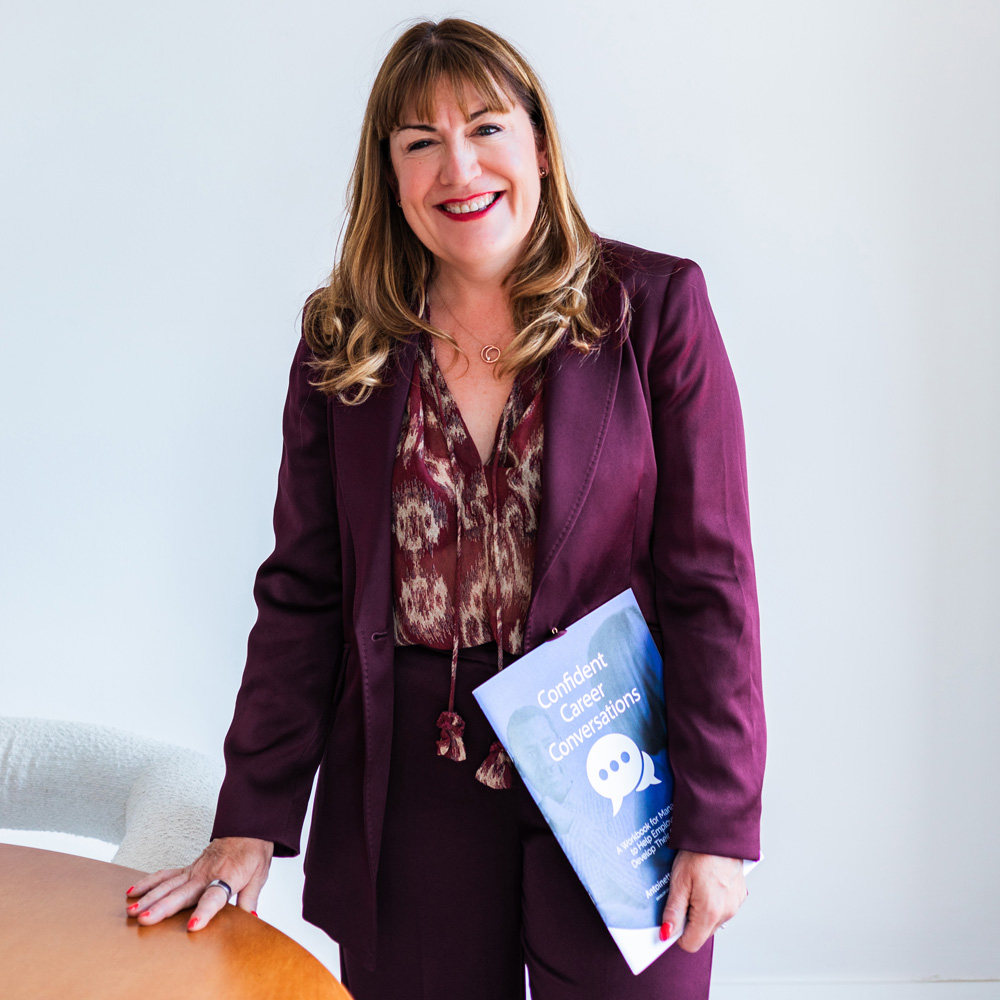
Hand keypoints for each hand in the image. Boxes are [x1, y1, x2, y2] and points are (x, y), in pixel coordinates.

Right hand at [124, 837, 273, 930]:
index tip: (193, 927)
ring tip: (131, 910)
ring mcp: (194, 870)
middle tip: (144, 920)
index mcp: (227, 876)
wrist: (248, 826)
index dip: (204, 912)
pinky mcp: (188, 868)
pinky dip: (149, 882)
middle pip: (182, 893)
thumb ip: (250, 899)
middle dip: (162, 908)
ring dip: (149, 897)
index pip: (214, 897)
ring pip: (168, 884)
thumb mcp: (259, 876)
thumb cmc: (253, 851)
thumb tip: (250, 921)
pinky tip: (133, 891)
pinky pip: (165, 875)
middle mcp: (206, 873)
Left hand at [659, 850, 745, 951]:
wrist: (720, 832)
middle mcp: (726, 913)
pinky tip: (705, 881)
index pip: (691, 943)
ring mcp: (735, 904)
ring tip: (693, 884)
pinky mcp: (739, 895)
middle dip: (688, 919)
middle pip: (701, 932)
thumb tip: (666, 934)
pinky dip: (712, 901)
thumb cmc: (699, 853)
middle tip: (681, 894)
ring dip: (700, 910)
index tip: (670, 919)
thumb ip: (673, 911)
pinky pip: (722, 908)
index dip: (677, 934)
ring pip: (711, 920)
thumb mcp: (679, 881)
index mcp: (710, 913)